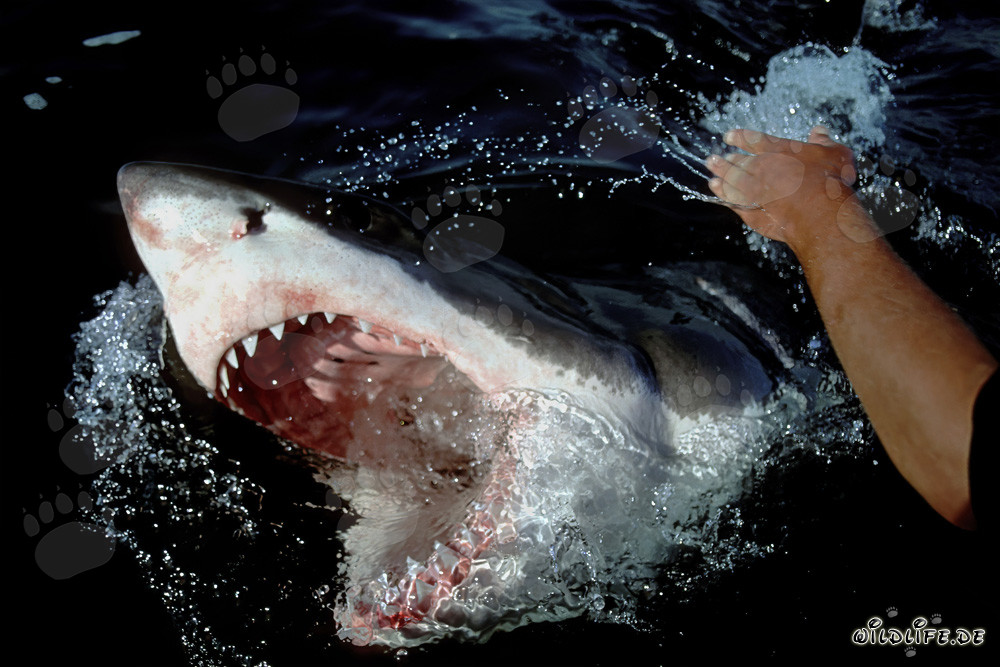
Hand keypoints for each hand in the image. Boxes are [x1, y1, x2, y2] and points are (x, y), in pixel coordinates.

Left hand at [706, 126, 869, 252]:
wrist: (818, 212)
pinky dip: (722, 196)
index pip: (754, 140)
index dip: (740, 137)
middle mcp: (760, 168)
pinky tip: (717, 194)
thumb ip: (824, 141)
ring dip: (720, 177)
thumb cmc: (829, 181)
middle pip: (737, 162)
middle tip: (714, 159)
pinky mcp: (749, 210)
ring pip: (730, 181)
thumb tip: (820, 131)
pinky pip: (730, 202)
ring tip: (712, 175)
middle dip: (725, 161)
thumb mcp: (835, 154)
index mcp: (778, 150)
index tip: (729, 136)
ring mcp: (752, 190)